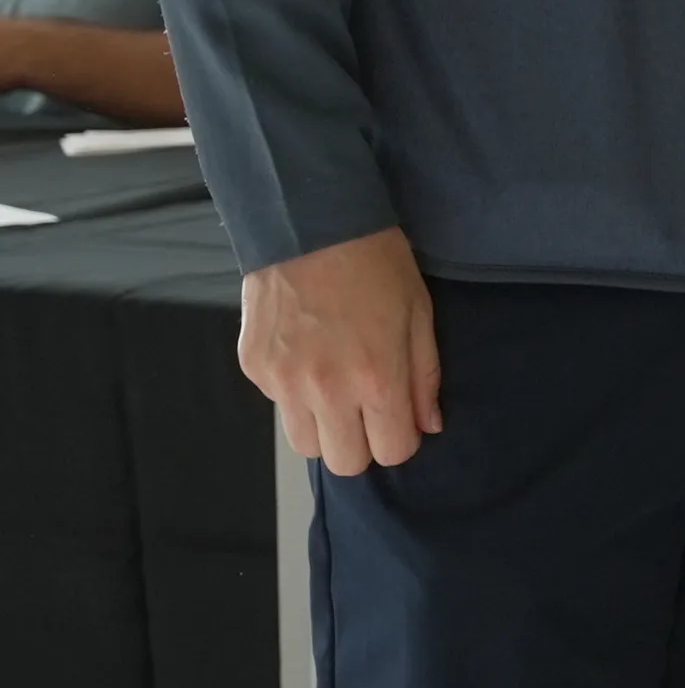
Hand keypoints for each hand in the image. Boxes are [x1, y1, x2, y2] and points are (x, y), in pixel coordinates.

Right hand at [240, 227, 441, 476]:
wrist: (309, 224)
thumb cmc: (377, 264)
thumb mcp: (418, 312)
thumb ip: (424, 375)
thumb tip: (427, 426)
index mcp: (377, 378)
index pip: (392, 452)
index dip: (401, 438)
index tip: (400, 416)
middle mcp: (326, 391)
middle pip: (344, 463)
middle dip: (361, 444)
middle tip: (367, 409)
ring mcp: (283, 383)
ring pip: (305, 446)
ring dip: (325, 428)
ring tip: (335, 387)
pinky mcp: (254, 369)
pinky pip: (278, 406)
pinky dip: (294, 394)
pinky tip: (307, 355)